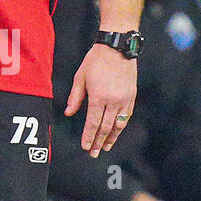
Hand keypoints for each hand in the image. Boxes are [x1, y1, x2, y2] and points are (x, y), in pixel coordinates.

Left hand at [65, 43, 137, 157]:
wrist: (117, 47)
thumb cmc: (96, 60)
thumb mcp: (80, 77)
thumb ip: (75, 97)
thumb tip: (68, 113)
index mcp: (99, 97)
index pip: (93, 123)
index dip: (88, 137)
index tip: (85, 147)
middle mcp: (113, 100)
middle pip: (106, 128)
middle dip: (98, 142)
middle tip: (93, 153)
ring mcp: (125, 99)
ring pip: (119, 124)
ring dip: (111, 138)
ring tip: (105, 147)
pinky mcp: (132, 96)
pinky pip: (127, 115)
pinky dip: (121, 126)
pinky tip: (116, 131)